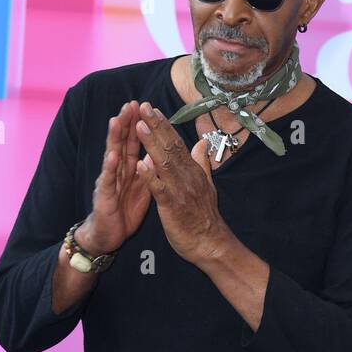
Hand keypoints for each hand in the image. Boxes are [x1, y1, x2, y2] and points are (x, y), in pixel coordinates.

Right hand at [80, 102, 151, 254]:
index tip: (146, 106)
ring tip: (117, 120)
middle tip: (131, 103)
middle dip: (126, 123)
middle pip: (122, 143)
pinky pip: (108, 181)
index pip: (134, 142)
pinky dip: (110, 168)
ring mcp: (109, 182)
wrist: (108, 235)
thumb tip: (157, 153)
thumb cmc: (123, 211)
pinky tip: (112, 156)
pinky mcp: (104, 196)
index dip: (140, 125)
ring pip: (112, 156)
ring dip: (114, 139)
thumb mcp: (140, 188)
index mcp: (129, 169)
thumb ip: (147, 170)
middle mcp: (117, 171)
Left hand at [134, 103, 229, 264]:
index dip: (164, 125)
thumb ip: (202, 163)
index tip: (153, 109)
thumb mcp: (206, 186)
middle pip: (170, 146)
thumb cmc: (205, 218)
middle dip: (156, 126)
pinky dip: (149, 176)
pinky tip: (140, 164)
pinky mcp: (173, 206)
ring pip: (164, 162)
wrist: (211, 244)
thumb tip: (202, 143)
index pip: (177, 143)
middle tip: (144, 107)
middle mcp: (187, 176)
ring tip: (139, 126)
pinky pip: (159, 189)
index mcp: (192, 171)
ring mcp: (180, 190)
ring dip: (151, 143)